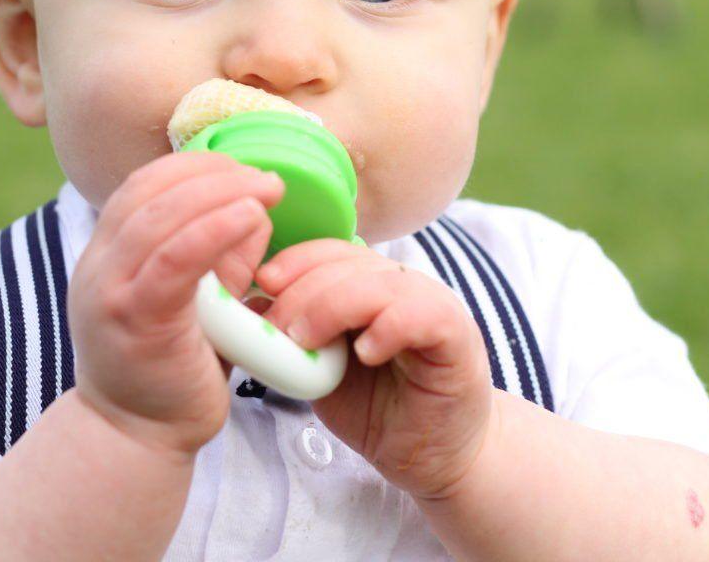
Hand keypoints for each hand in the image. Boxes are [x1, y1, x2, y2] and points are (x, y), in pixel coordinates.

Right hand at [68, 151, 284, 456]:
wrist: (137, 440)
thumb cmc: (175, 370)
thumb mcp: (200, 299)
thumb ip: (221, 255)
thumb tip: (255, 209)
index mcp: (109, 254)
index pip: (144, 185)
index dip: (195, 165)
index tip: (243, 167)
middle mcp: (99, 265)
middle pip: (150, 190)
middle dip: (213, 172)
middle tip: (264, 178)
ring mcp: (110, 291)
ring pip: (159, 217)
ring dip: (219, 192)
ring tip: (265, 190)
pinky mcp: (134, 319)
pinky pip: (173, 260)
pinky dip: (212, 230)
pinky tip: (248, 216)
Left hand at [255, 239, 495, 499]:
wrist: (432, 457)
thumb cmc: (378, 410)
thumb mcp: (321, 371)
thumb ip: (294, 338)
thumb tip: (249, 307)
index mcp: (370, 285)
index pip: (332, 251)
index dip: (296, 260)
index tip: (262, 282)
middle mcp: (402, 286)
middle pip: (351, 262)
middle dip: (303, 290)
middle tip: (278, 329)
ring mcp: (434, 306)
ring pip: (382, 283)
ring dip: (335, 306)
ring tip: (308, 341)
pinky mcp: (458, 337)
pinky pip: (424, 315)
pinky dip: (388, 327)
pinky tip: (365, 353)